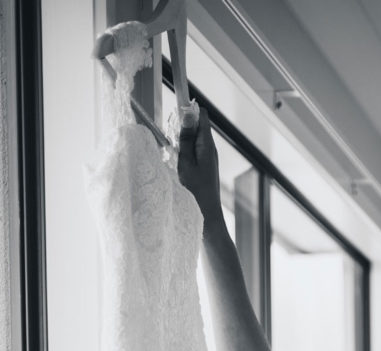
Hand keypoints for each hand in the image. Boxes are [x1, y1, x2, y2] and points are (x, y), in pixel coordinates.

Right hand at [176, 104, 220, 222]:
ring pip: (194, 137)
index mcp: (207, 145)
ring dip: (182, 137)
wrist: (207, 215)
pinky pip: (194, 149)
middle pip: (197, 125)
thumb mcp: (186, 162)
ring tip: (172, 147)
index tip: (175, 105)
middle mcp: (210, 148)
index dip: (189, 107)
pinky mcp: (205, 165)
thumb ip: (186, 138)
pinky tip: (177, 157)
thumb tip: (188, 113)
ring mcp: (208, 157)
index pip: (201, 115)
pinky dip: (184, 148)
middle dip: (183, 123)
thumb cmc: (196, 192)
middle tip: (170, 131)